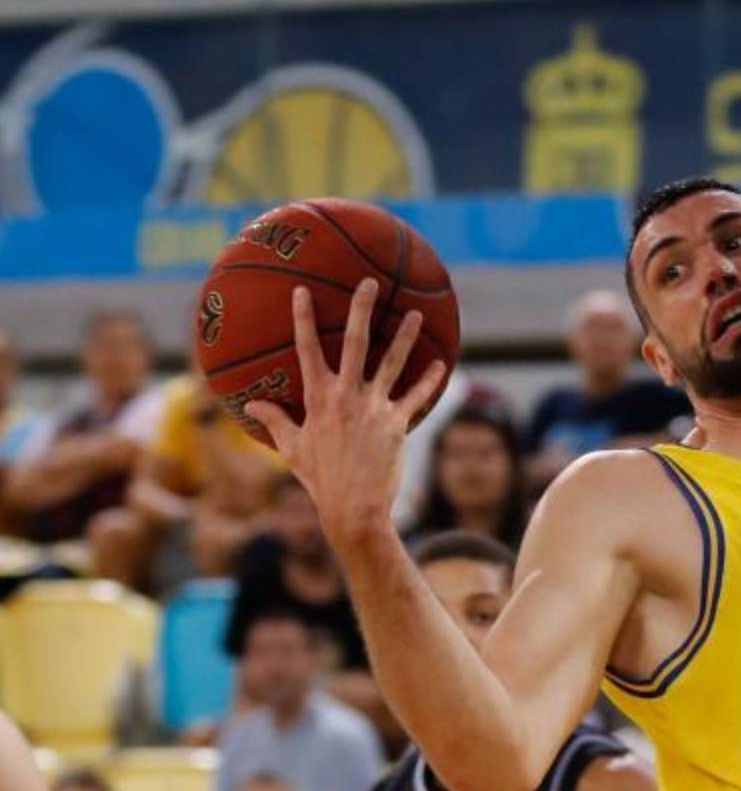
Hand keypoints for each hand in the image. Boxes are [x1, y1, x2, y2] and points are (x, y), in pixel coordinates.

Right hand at [245, 280, 447, 543]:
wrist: (353, 507)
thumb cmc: (319, 479)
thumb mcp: (290, 448)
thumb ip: (274, 420)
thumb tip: (249, 404)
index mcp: (318, 399)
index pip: (307, 350)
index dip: (303, 319)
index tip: (302, 291)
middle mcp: (348, 396)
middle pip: (356, 343)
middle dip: (362, 310)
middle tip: (369, 283)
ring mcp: (375, 408)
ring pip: (393, 363)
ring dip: (405, 337)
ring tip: (416, 313)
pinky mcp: (398, 423)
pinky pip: (417, 396)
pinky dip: (429, 380)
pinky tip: (440, 362)